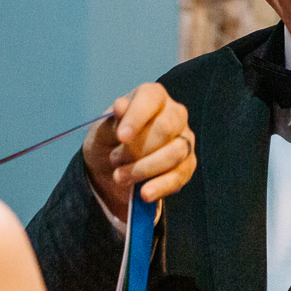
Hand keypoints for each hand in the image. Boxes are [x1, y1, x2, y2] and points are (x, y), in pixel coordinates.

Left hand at [83, 84, 195, 219]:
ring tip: (120, 177)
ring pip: (174, 153)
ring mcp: (185, 139)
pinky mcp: (188, 164)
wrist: (112, 169)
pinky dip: (160, 186)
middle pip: (165, 128)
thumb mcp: (102, 131)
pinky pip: (180, 175)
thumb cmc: (109, 141)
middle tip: (114, 160)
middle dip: (137, 149)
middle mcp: (175, 114)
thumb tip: (120, 106)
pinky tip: (144, 194)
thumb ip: (112, 121)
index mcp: (152, 97)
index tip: (122, 137)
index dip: (137, 117)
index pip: (150, 99)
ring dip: (145, 169)